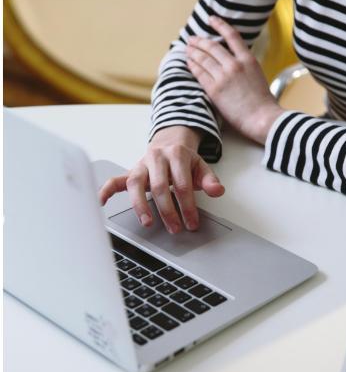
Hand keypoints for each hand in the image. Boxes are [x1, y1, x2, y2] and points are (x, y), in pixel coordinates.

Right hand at [98, 126, 224, 232]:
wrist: (170, 143)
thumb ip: (210, 180)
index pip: (182, 184)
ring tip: (147, 222)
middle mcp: (156, 158)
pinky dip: (106, 190)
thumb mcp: (201, 166)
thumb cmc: (185, 160)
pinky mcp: (130, 172)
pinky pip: (115, 180)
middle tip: (175, 228)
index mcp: (176, 155)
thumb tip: (218, 191)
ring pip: (135, 183)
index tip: (192, 223)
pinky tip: (101, 202)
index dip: (188, 205)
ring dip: (140, 205)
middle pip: (160, 186)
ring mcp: (141, 165)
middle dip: (168, 210)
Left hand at [185, 16, 283, 144]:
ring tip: (187, 49)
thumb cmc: (263, 102)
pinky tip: (188, 63)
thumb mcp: (258, 75)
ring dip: (193, 52)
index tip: (211, 19)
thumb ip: (245, 66)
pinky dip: (192, 66)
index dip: (220, 25)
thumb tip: (233, 60)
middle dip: (200, 41)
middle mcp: (234, 64)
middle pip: (212, 46)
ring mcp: (223, 76)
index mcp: (248, 59)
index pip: (232, 36)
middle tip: (192, 39)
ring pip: (203, 58)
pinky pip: (199, 73)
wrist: (262, 118)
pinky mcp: (214, 89)